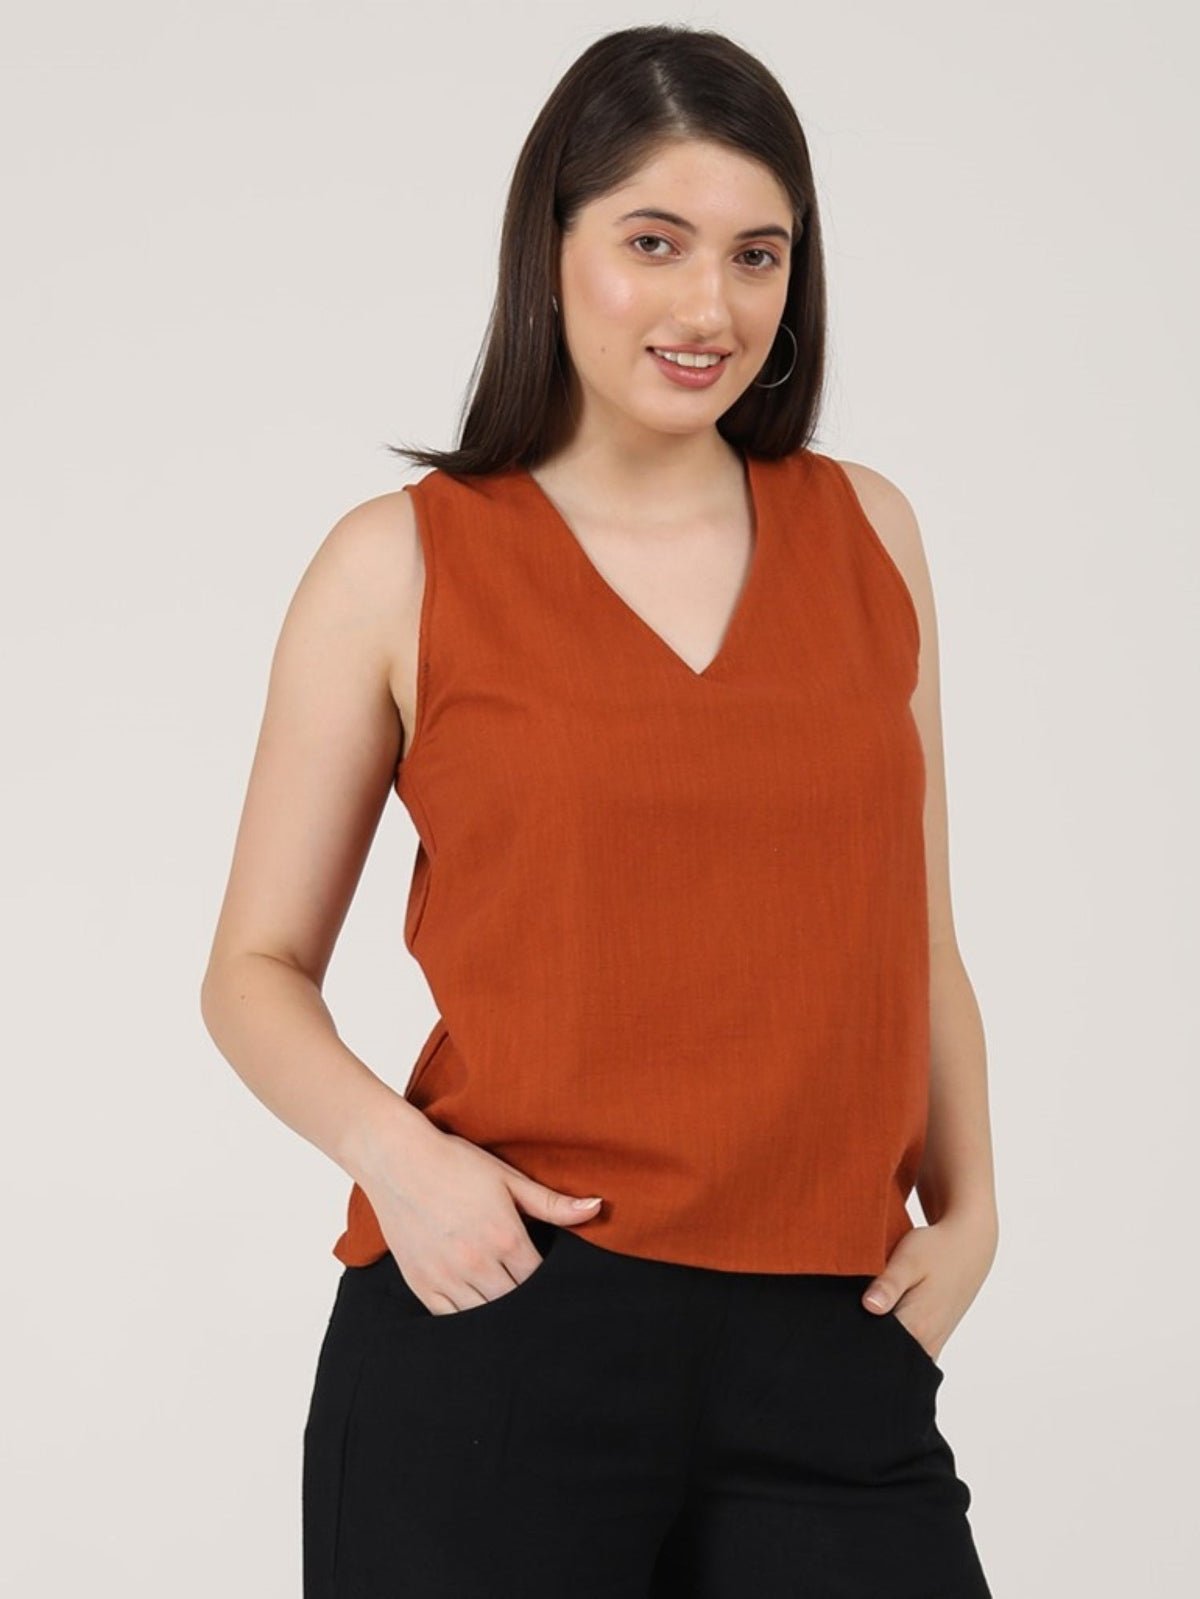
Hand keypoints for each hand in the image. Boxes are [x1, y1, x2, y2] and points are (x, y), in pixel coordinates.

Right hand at [363, 1124, 603, 1315]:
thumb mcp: (508, 1178)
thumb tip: (597, 1207)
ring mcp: (446, 1277)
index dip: (550, 1285)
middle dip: (529, 1304)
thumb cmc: (455, 1163)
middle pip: (516, 1304)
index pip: (540, 1280)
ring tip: (510, 1308)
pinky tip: (479, 1312)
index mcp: (504, 1237)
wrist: (397, 1159)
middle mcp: (476, 1262)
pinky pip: (451, 1319)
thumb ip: (553, 1202)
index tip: (555, 1285)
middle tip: (536, 1302)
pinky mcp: (421, 1284)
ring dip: (500, 1316)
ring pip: (485, 1317)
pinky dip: (468, 1320)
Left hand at [860, 1211, 998, 1361]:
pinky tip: (883, 1323)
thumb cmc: (935, 1251)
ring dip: (878, 1344)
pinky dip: (893, 1344)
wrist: (968, 1249)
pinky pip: (907, 1354)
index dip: (852, 1337)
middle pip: (884, 1357)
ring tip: (866, 1319)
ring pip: (896, 1357)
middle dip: (863, 1343)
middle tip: (851, 1320)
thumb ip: (889, 1284)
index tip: (841, 1326)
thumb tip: (869, 1306)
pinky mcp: (933, 1342)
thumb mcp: (909, 1259)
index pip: (874, 1347)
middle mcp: (925, 1343)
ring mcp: (931, 1345)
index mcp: (916, 1326)